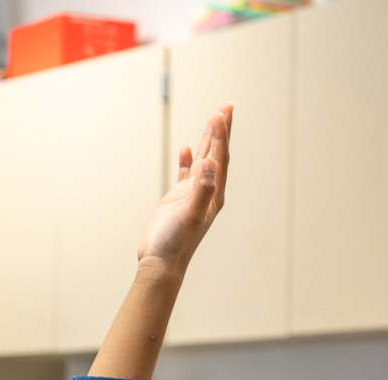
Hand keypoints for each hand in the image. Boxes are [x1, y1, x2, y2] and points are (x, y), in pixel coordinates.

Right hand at [136, 104, 232, 273]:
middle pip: (217, 154)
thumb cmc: (176, 244)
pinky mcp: (178, 200)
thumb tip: (209, 163)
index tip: (221, 113)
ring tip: (213, 119)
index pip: (220, 158)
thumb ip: (201, 189)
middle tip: (226, 107)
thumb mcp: (190, 215)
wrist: (161, 264)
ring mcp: (192, 195)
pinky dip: (188, 159)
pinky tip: (187, 149)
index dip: (221, 135)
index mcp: (214, 194)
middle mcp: (207, 192)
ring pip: (203, 160)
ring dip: (208, 140)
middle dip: (221, 131)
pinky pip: (186, 174)